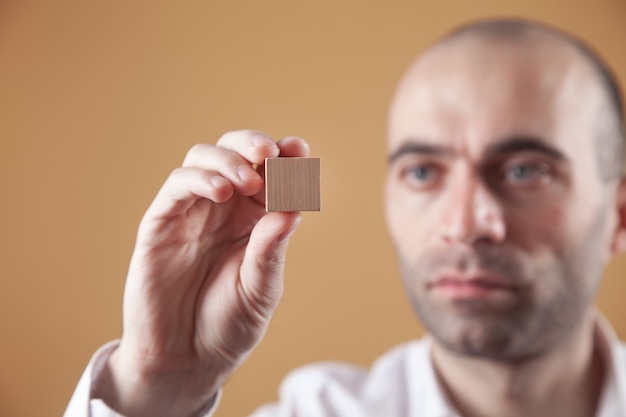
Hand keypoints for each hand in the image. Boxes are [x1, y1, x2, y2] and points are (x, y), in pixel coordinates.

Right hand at [96, 131, 308, 416]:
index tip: (299, 149)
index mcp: (256, 220)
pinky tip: (221, 192)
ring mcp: (192, 213)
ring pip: (204, 159)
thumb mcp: (260, 289)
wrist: (186, 359)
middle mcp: (225, 209)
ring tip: (247, 181)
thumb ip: (271, 249)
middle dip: (253, 144)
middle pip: (235, 154)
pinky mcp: (161, 223)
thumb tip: (293, 208)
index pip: (271, 175)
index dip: (285, 156)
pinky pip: (177, 187)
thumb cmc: (228, 325)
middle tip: (270, 153)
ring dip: (228, 159)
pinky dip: (199, 179)